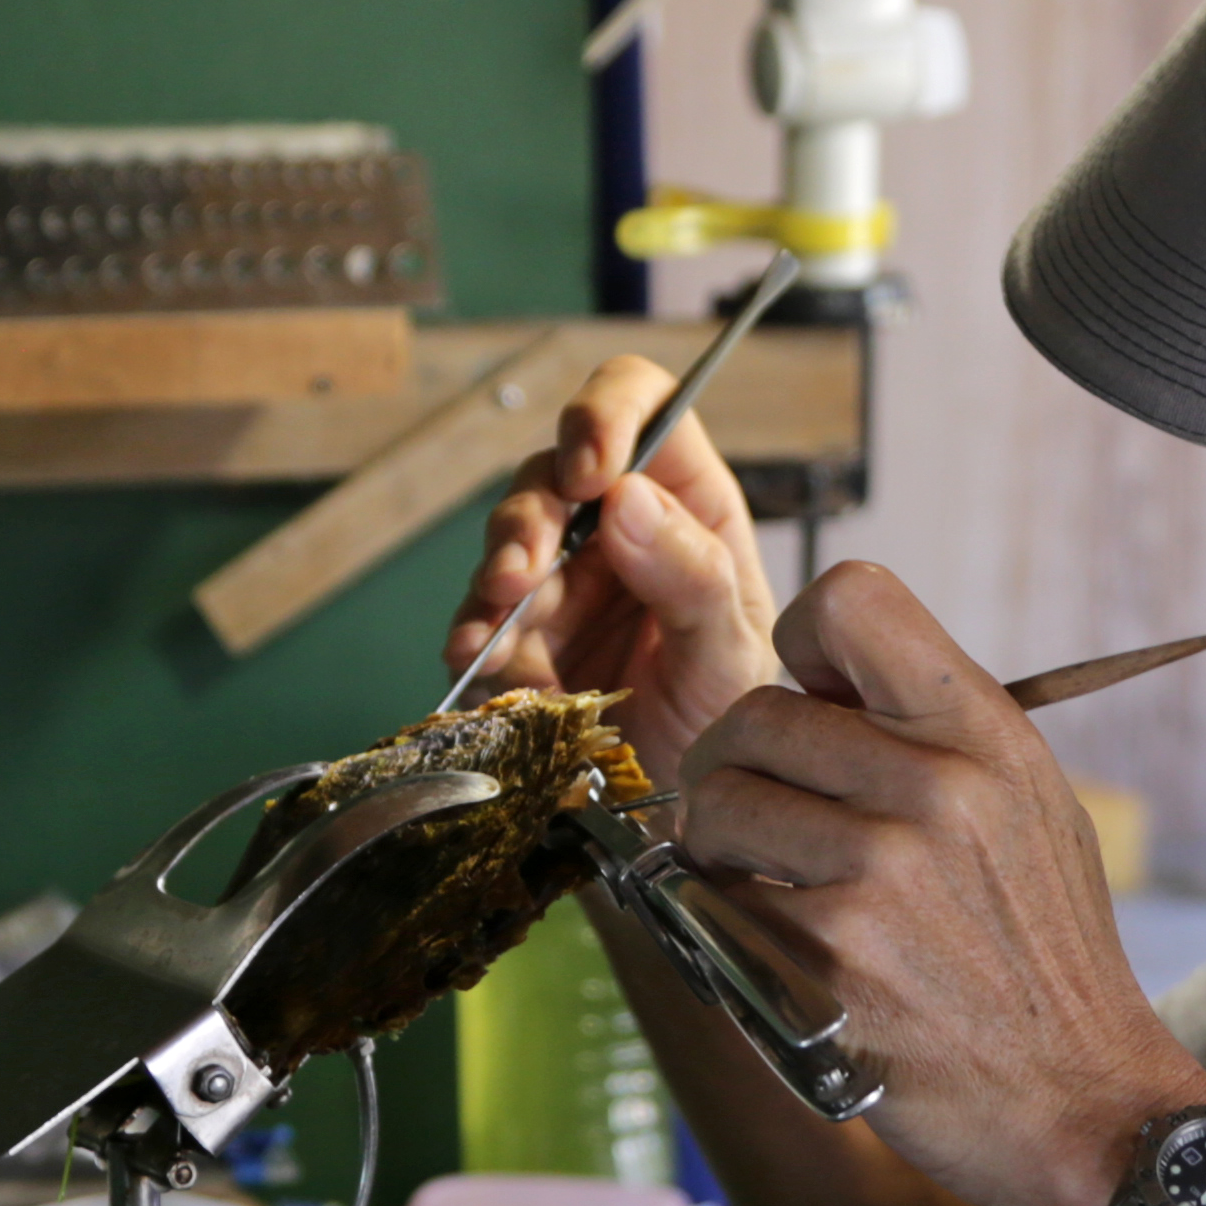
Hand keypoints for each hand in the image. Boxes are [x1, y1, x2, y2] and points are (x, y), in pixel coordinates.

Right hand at [441, 354, 785, 780]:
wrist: (684, 800)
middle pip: (553, 471)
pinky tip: (477, 658)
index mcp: (686, 501)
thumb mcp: (732, 650)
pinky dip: (473, 636)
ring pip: (508, 537)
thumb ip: (693, 576)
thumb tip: (626, 498)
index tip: (590, 472)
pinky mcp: (517, 633)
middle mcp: (616, 525)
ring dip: (496, 574)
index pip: (642, 405)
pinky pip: (481, 617)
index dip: (604, 415)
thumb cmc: (727, 711)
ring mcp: (560, 576)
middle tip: (523, 573)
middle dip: (531, 517)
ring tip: (499, 620)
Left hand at [667, 565, 1205, 1205]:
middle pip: (756, 712)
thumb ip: (935, 734)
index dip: (802, 641)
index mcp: (986, 734)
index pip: (852, 598)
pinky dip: (725, 923)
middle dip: (737, 764)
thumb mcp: (1030, 805)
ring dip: (719, 846)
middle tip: (756, 813)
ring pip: (720, 807)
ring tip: (762, 880)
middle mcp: (935, 789)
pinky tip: (779, 948)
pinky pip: (715, 903)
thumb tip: (816, 684)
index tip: (809, 696)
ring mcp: (877, 877)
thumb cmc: (1044, 954)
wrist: (1082, 1100)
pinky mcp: (823, 961)